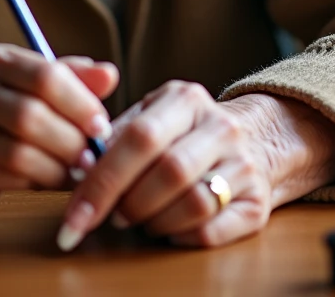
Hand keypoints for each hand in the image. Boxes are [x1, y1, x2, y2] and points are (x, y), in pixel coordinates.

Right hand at [0, 44, 118, 210]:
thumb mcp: (38, 84)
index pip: (45, 75)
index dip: (80, 102)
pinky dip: (44, 182)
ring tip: (78, 168)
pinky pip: (14, 178)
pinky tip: (56, 179)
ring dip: (60, 165)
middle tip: (94, 153)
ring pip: (22, 151)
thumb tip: (110, 74)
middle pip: (33, 115)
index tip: (102, 123)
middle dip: (72, 138)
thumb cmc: (9, 108)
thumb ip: (75, 78)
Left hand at [57, 83, 334, 250]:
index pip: (140, 136)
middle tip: (110, 216)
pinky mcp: (258, 204)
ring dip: (154, 222)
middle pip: (167, 171)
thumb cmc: (188, 130)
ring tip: (141, 219)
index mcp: (186, 98)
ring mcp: (244, 165)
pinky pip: (212, 232)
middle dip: (128, 203)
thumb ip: (117, 134)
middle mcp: (221, 127)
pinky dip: (181, 236)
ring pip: (192, 204)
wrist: (259, 137)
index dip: (103, 179)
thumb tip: (75, 166)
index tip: (75, 214)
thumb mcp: (154, 113)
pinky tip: (169, 228)